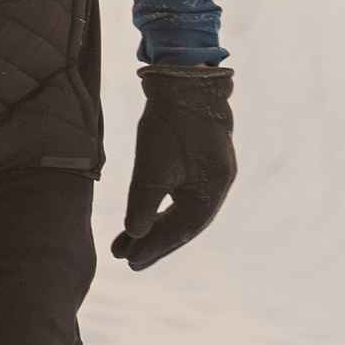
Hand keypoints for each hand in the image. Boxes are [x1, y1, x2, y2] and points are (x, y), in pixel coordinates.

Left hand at [111, 65, 235, 269]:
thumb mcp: (151, 165)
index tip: (129, 262)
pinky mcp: (201, 165)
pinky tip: (146, 219)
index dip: (155, 247)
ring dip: (157, 228)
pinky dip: (163, 210)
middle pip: (184, 226)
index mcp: (212, 190)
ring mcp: (212, 176)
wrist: (184, 82)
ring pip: (182, 212)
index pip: (181, 230)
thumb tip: (136, 235)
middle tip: (126, 261)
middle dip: (155, 243)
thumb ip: (144, 202)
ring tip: (127, 245)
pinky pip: (182, 198)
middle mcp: (217, 187)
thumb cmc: (169, 123)